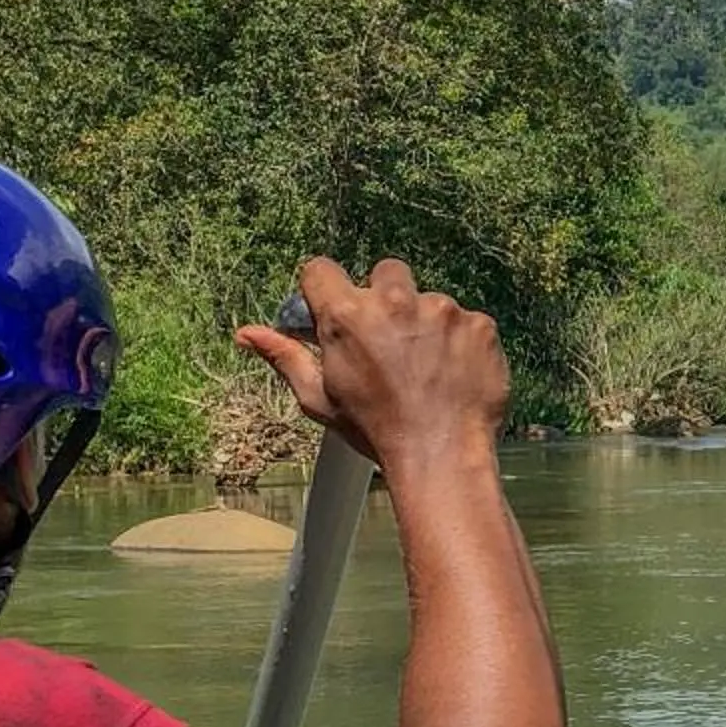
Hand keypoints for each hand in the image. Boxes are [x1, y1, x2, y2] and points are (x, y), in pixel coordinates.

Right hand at [235, 258, 509, 469]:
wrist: (441, 456)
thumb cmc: (375, 431)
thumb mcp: (320, 398)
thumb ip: (285, 357)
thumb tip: (246, 333)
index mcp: (347, 317)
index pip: (321, 270)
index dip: (325, 289)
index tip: (334, 308)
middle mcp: (394, 302)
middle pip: (384, 272)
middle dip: (385, 298)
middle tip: (390, 341)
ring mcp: (442, 310)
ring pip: (429, 300)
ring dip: (427, 324)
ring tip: (426, 368)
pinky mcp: (479, 324)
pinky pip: (467, 320)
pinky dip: (462, 342)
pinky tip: (454, 374)